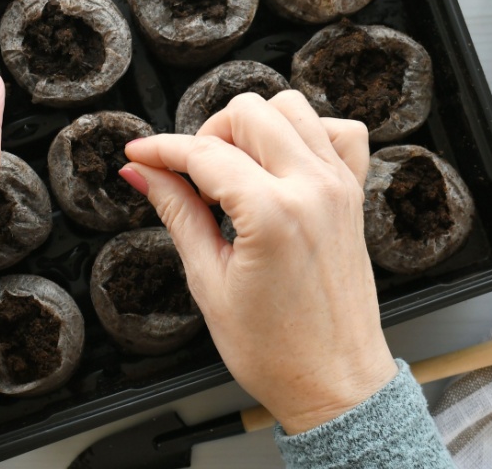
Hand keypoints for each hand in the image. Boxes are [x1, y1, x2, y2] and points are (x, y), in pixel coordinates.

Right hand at [120, 90, 395, 433]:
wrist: (334, 383)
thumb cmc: (276, 351)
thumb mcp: (208, 281)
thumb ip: (176, 212)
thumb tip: (142, 173)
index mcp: (273, 214)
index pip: (203, 153)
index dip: (160, 150)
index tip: (138, 155)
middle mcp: (312, 189)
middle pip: (248, 113)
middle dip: (207, 134)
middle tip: (189, 175)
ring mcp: (339, 188)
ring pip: (292, 108)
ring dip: (253, 127)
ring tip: (232, 168)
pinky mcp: (353, 195)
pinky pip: (339, 131)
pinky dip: (306, 132)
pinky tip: (280, 162)